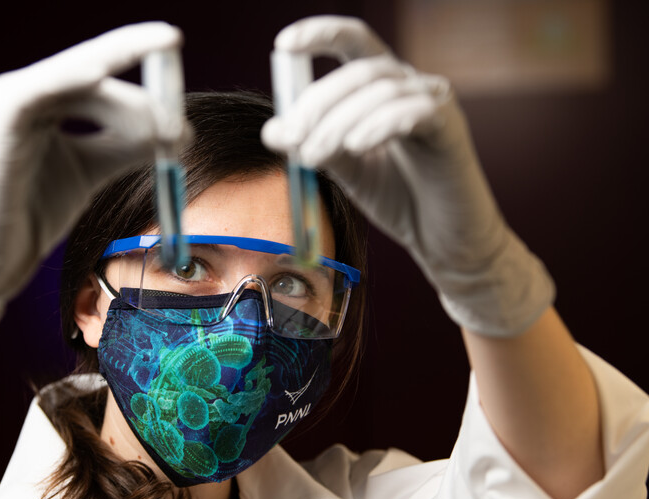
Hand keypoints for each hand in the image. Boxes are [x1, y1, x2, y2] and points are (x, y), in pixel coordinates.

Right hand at [0, 22, 185, 352]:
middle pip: (89, 72)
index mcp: (37, 101)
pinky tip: (101, 74)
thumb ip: (130, 146)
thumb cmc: (32, 217)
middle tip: (180, 120)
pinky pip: (38, 91)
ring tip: (165, 131)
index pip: (92, 71)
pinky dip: (73, 79)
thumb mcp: (93, 171)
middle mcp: (15, 92)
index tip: (173, 43)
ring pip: (76, 79)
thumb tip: (181, 129)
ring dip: (126, 102)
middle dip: (141, 92)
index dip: (132, 53)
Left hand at [262, 16, 553, 336]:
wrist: (443, 240)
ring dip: (339, 121)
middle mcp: (410, 85)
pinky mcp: (451, 128)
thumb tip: (272, 131)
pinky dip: (378, 125)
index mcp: (382, 88)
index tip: (284, 45)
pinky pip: (414, 112)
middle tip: (293, 137)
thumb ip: (313, 146)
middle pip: (359, 70)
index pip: (353, 42)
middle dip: (319, 102)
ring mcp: (434, 103)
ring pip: (381, 91)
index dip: (320, 33)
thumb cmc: (398, 198)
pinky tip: (356, 145)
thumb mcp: (345, 170)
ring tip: (315, 155)